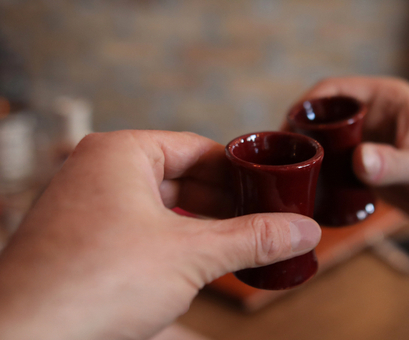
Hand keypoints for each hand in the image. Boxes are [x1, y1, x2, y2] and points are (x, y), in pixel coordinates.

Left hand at [0, 130, 320, 339]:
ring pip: (160, 207)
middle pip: (181, 177)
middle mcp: (97, 171)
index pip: (199, 148)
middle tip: (263, 221)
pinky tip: (197, 266)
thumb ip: (253, 238)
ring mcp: (84, 207)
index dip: (240, 173)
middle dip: (224, 204)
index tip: (271, 192)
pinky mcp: (79, 243)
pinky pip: (138, 231)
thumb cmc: (95, 284)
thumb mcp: (192, 256)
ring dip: (201, 227)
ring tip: (238, 246)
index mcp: (122, 152)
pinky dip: (172, 244)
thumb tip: (306, 230)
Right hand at [294, 77, 408, 233]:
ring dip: (307, 152)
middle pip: (324, 114)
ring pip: (325, 139)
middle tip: (279, 154)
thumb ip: (394, 164)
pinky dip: (318, 170)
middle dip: (301, 130)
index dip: (308, 102)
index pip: (337, 89)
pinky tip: (303, 186)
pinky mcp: (365, 163)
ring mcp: (368, 138)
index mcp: (389, 98)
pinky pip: (333, 162)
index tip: (286, 123)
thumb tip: (359, 160)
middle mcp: (374, 113)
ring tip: (283, 171)